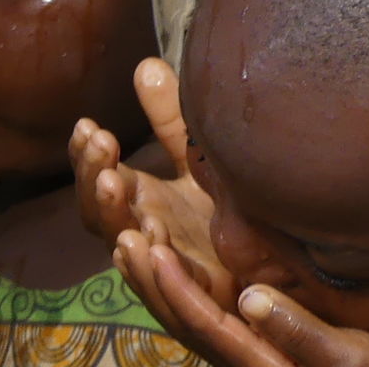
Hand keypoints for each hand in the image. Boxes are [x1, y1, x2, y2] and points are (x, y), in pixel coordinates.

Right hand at [72, 59, 222, 298]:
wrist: (280, 270)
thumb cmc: (230, 212)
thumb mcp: (199, 160)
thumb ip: (172, 121)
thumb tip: (145, 64)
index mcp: (143, 201)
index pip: (100, 179)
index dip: (88, 157)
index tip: (88, 125)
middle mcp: (146, 235)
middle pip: (102, 214)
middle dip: (95, 180)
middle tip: (102, 146)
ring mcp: (167, 272)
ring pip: (127, 253)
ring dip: (116, 220)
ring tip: (115, 186)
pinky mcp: (198, 303)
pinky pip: (168, 293)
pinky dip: (151, 270)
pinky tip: (146, 241)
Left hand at [116, 250, 368, 366]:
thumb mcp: (348, 357)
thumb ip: (297, 331)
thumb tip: (251, 298)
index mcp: (257, 360)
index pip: (205, 322)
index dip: (176, 287)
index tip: (153, 250)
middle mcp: (239, 355)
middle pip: (181, 320)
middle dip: (150, 280)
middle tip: (121, 235)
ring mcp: (241, 345)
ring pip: (183, 314)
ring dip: (153, 279)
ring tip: (126, 234)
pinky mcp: (248, 334)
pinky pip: (200, 307)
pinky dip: (174, 281)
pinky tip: (161, 250)